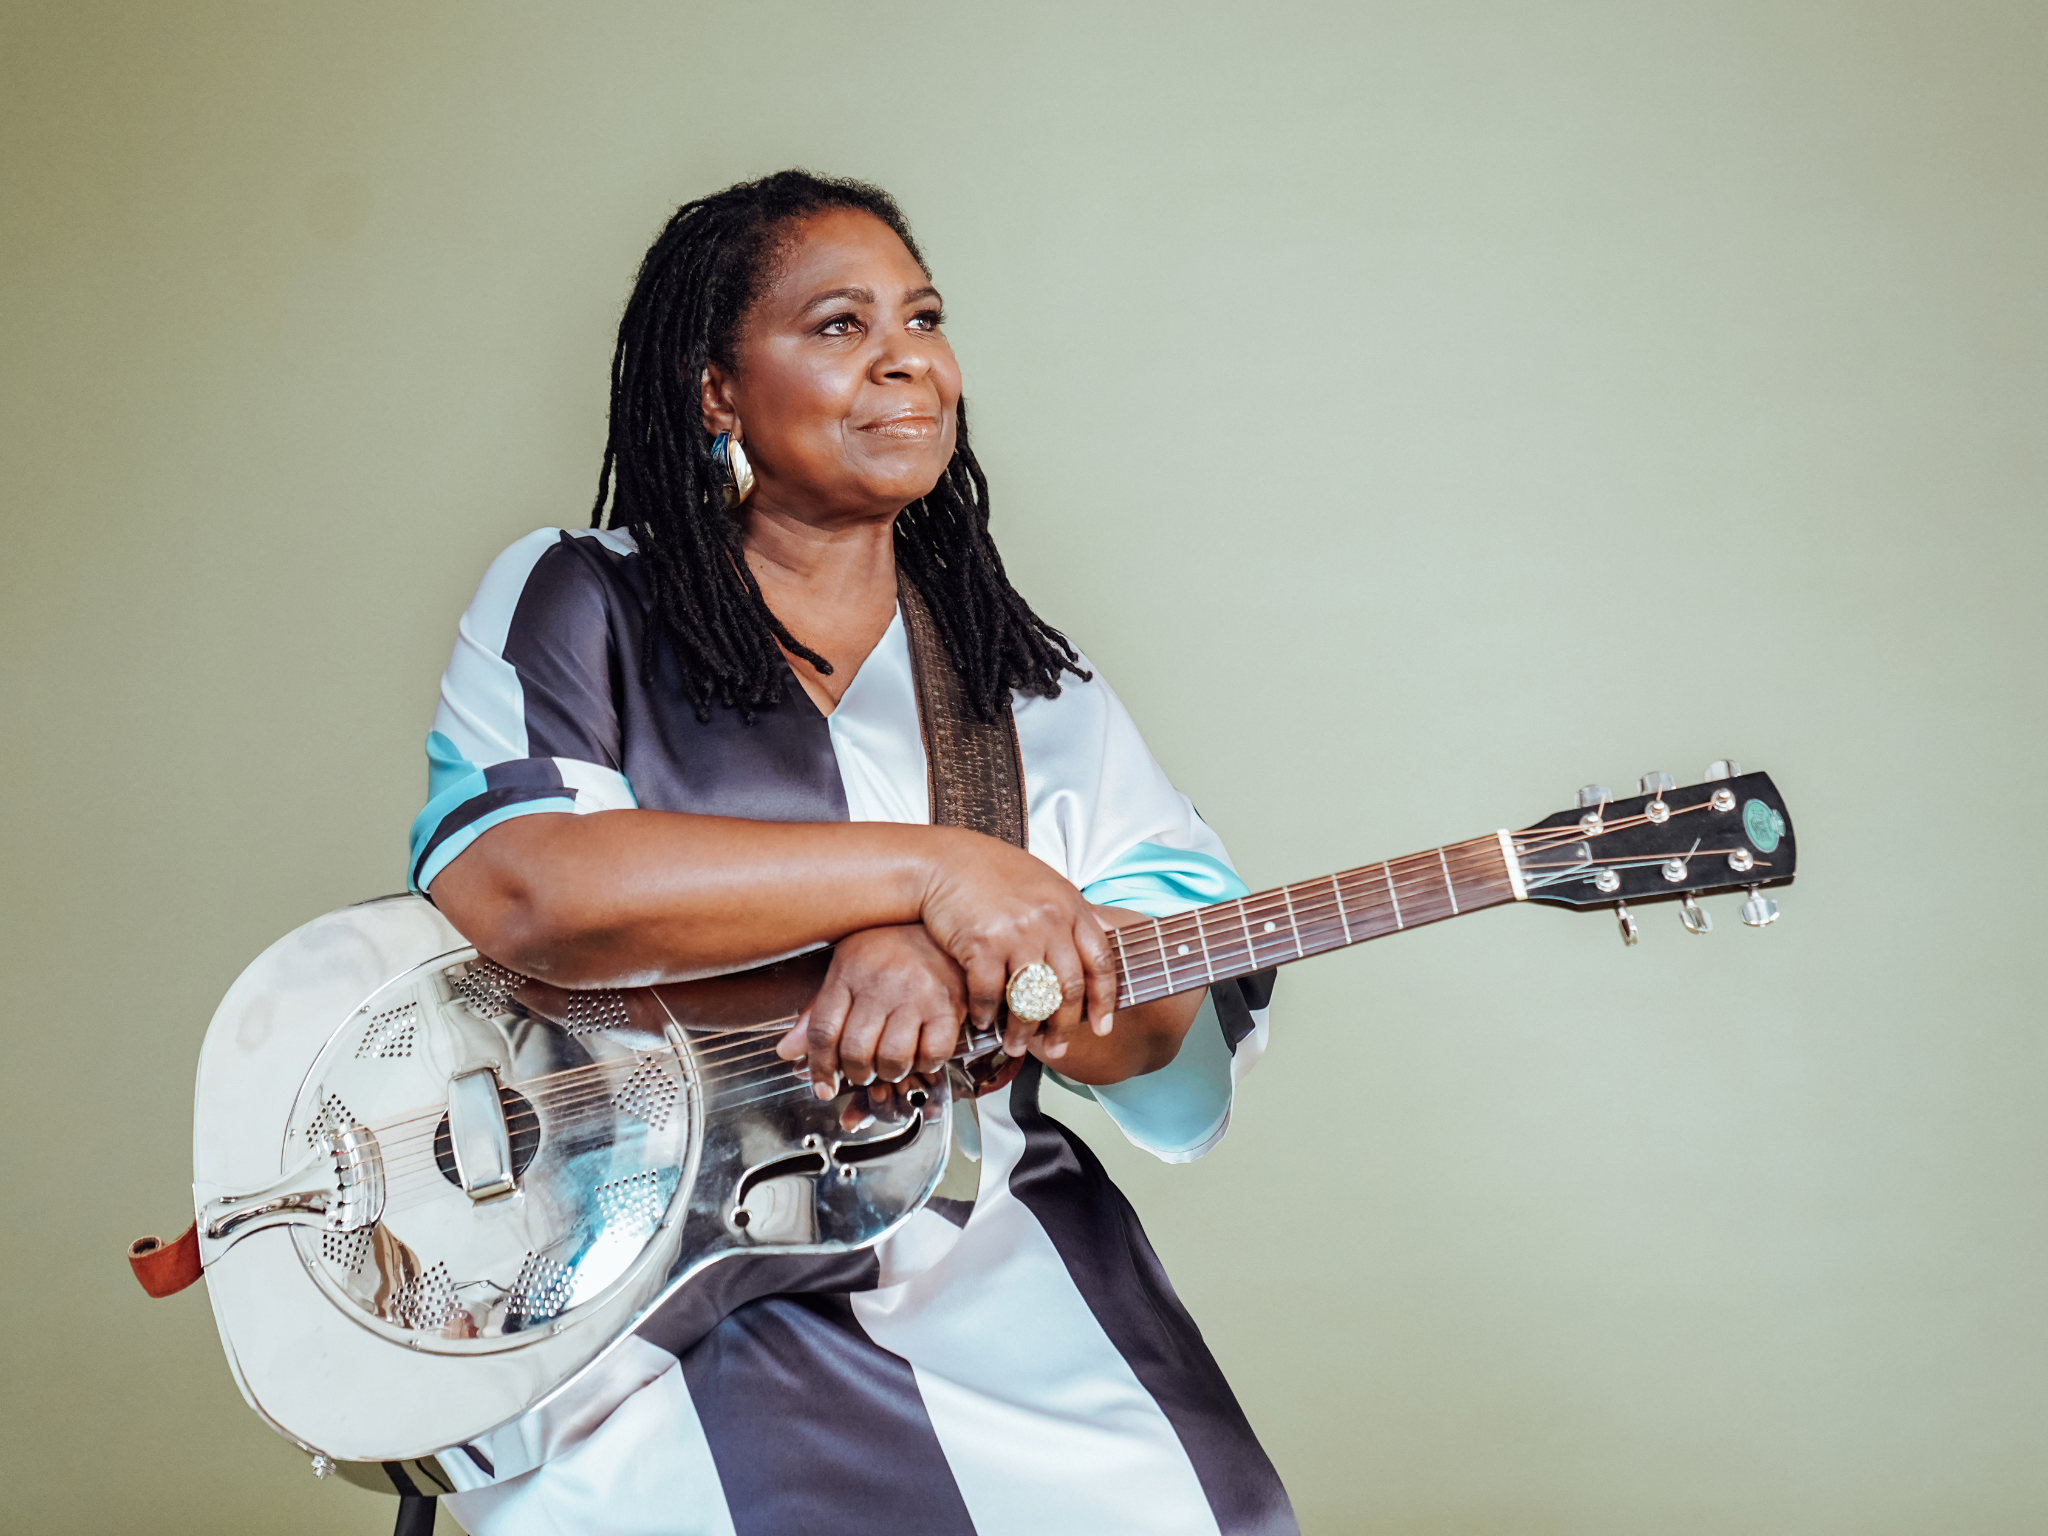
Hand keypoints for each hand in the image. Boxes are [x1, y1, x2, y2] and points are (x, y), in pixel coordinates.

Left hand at [775, 924, 967, 1099]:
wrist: (939, 918)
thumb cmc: (891, 944)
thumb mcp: (847, 965)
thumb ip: (818, 1010)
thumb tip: (788, 1052)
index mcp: (849, 970)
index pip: (823, 1031)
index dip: (819, 1068)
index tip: (822, 1086)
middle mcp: (881, 982)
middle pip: (856, 1051)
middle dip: (856, 1074)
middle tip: (862, 1071)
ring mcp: (917, 994)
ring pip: (893, 1058)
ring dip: (889, 1073)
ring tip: (890, 1063)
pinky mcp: (949, 1006)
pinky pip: (933, 1054)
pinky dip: (925, 1064)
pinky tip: (920, 1054)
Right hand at [916, 830, 1118, 1056]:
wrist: (943, 861)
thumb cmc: (993, 873)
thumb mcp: (1045, 884)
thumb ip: (1071, 914)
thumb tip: (1101, 939)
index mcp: (1070, 907)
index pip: (1100, 962)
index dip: (1104, 1001)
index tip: (1102, 1027)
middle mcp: (1049, 921)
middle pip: (1068, 989)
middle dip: (1063, 1027)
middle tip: (1057, 1049)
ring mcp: (1016, 933)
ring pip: (1030, 999)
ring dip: (1022, 1031)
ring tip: (1015, 1046)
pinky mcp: (981, 944)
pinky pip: (988, 994)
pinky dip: (984, 1014)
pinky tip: (981, 1021)